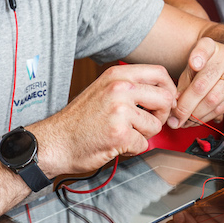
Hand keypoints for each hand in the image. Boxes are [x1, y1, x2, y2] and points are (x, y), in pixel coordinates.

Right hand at [32, 63, 175, 176]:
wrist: (55, 142)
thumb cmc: (80, 120)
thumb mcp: (103, 90)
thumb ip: (131, 87)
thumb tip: (164, 92)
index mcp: (117, 75)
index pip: (160, 74)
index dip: (169, 90)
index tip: (164, 103)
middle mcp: (120, 88)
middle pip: (165, 98)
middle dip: (161, 115)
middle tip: (146, 123)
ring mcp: (120, 111)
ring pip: (156, 124)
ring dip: (144, 134)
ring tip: (124, 133)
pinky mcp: (120, 134)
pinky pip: (143, 144)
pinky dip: (132, 149)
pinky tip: (115, 144)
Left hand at [169, 37, 223, 128]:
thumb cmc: (210, 67)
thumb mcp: (194, 67)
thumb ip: (185, 81)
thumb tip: (176, 102)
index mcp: (211, 46)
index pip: (204, 48)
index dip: (199, 56)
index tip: (194, 64)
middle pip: (203, 84)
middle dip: (186, 106)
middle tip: (174, 119)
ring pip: (213, 100)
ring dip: (196, 116)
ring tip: (184, 122)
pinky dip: (208, 117)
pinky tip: (198, 120)